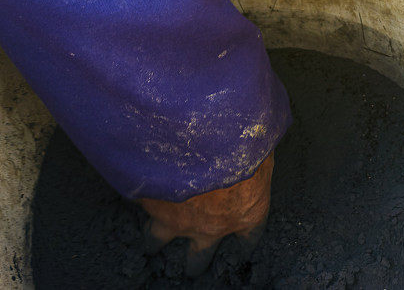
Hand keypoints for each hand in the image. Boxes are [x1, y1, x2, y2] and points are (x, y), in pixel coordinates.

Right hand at [139, 152, 274, 276]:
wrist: (209, 142)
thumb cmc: (247, 147)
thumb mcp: (264, 152)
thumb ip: (259, 162)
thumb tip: (260, 150)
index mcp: (247, 214)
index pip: (249, 239)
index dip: (244, 244)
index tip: (240, 251)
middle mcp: (212, 226)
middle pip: (200, 256)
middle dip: (195, 262)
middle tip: (192, 268)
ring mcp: (178, 220)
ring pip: (158, 240)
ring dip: (154, 243)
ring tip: (150, 245)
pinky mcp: (153, 205)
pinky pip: (141, 208)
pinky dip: (138, 203)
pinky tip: (133, 198)